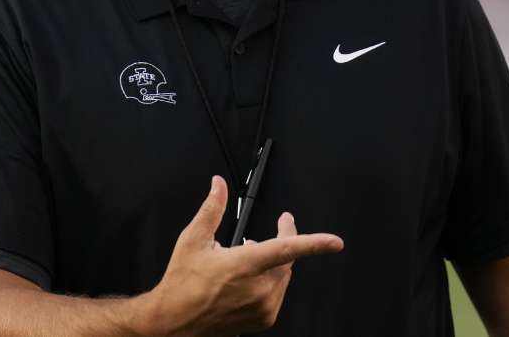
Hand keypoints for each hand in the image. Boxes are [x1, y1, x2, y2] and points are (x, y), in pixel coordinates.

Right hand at [140, 175, 343, 336]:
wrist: (174, 323)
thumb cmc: (182, 284)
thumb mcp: (193, 240)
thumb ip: (212, 209)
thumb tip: (218, 184)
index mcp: (245, 265)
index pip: (288, 250)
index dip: (315, 243)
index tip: (335, 242)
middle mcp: (258, 288)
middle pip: (288, 259)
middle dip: (286, 240)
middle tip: (280, 226)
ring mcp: (262, 307)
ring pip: (284, 277)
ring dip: (276, 262)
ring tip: (253, 255)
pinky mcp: (263, 319)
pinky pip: (278, 294)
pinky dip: (271, 282)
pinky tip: (252, 278)